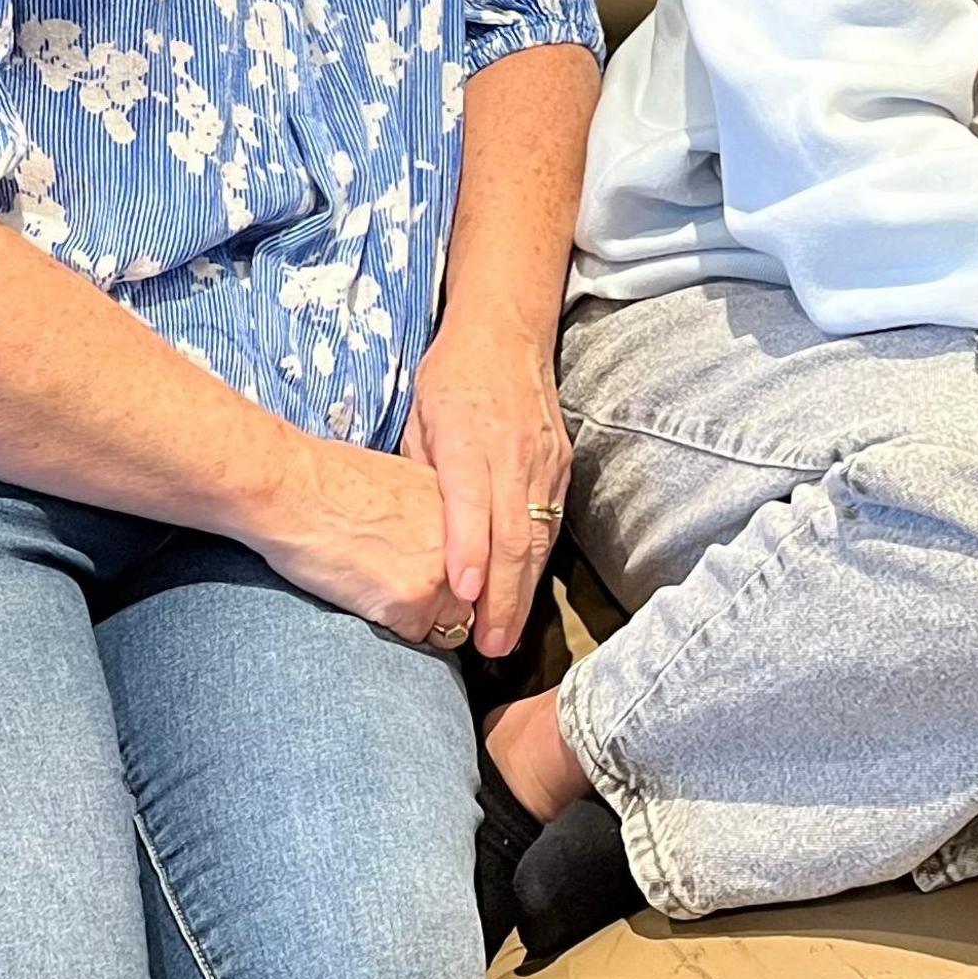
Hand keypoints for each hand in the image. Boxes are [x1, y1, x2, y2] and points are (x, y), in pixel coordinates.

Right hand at [242, 438, 458, 642]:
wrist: (292, 486)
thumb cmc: (327, 478)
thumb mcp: (401, 483)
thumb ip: (428, 516)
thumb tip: (426, 544)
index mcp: (462, 506)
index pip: (482, 562)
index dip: (459, 577)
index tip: (439, 581)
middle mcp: (464, 538)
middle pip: (473, 596)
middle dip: (445, 601)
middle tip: (399, 586)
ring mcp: (441, 572)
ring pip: (450, 623)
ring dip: (421, 620)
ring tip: (379, 591)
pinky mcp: (411, 602)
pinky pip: (414, 637)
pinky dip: (392, 628)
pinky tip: (363, 597)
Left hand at [400, 305, 569, 657]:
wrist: (507, 332)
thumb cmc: (450, 377)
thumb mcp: (418, 419)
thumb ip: (421, 477)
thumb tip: (416, 537)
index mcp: (468, 438)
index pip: (471, 503)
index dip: (468, 551)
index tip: (461, 595)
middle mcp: (512, 452)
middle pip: (513, 534)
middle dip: (502, 595)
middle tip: (488, 645)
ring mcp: (543, 460)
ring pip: (538, 536)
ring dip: (523, 592)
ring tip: (506, 636)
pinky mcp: (561, 464)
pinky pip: (551, 523)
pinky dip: (537, 564)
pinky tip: (524, 596)